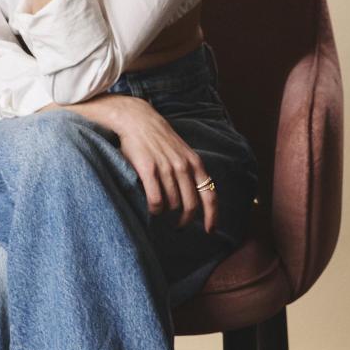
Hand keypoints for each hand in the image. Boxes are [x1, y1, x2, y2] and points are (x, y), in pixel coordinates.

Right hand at [60, 94, 217, 230]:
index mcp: (195, 163)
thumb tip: (196, 197)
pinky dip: (155, 209)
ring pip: (172, 204)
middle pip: (190, 205)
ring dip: (167, 212)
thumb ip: (191, 172)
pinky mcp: (149, 170)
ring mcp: (166, 169)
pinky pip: (156, 200)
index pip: (210, 195)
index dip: (212, 216)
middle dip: (185, 220)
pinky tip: (152, 208)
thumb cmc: (159, 138)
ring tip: (161, 209)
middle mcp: (183, 167)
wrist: (137, 119)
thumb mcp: (183, 152)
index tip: (210, 230)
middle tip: (179, 225)